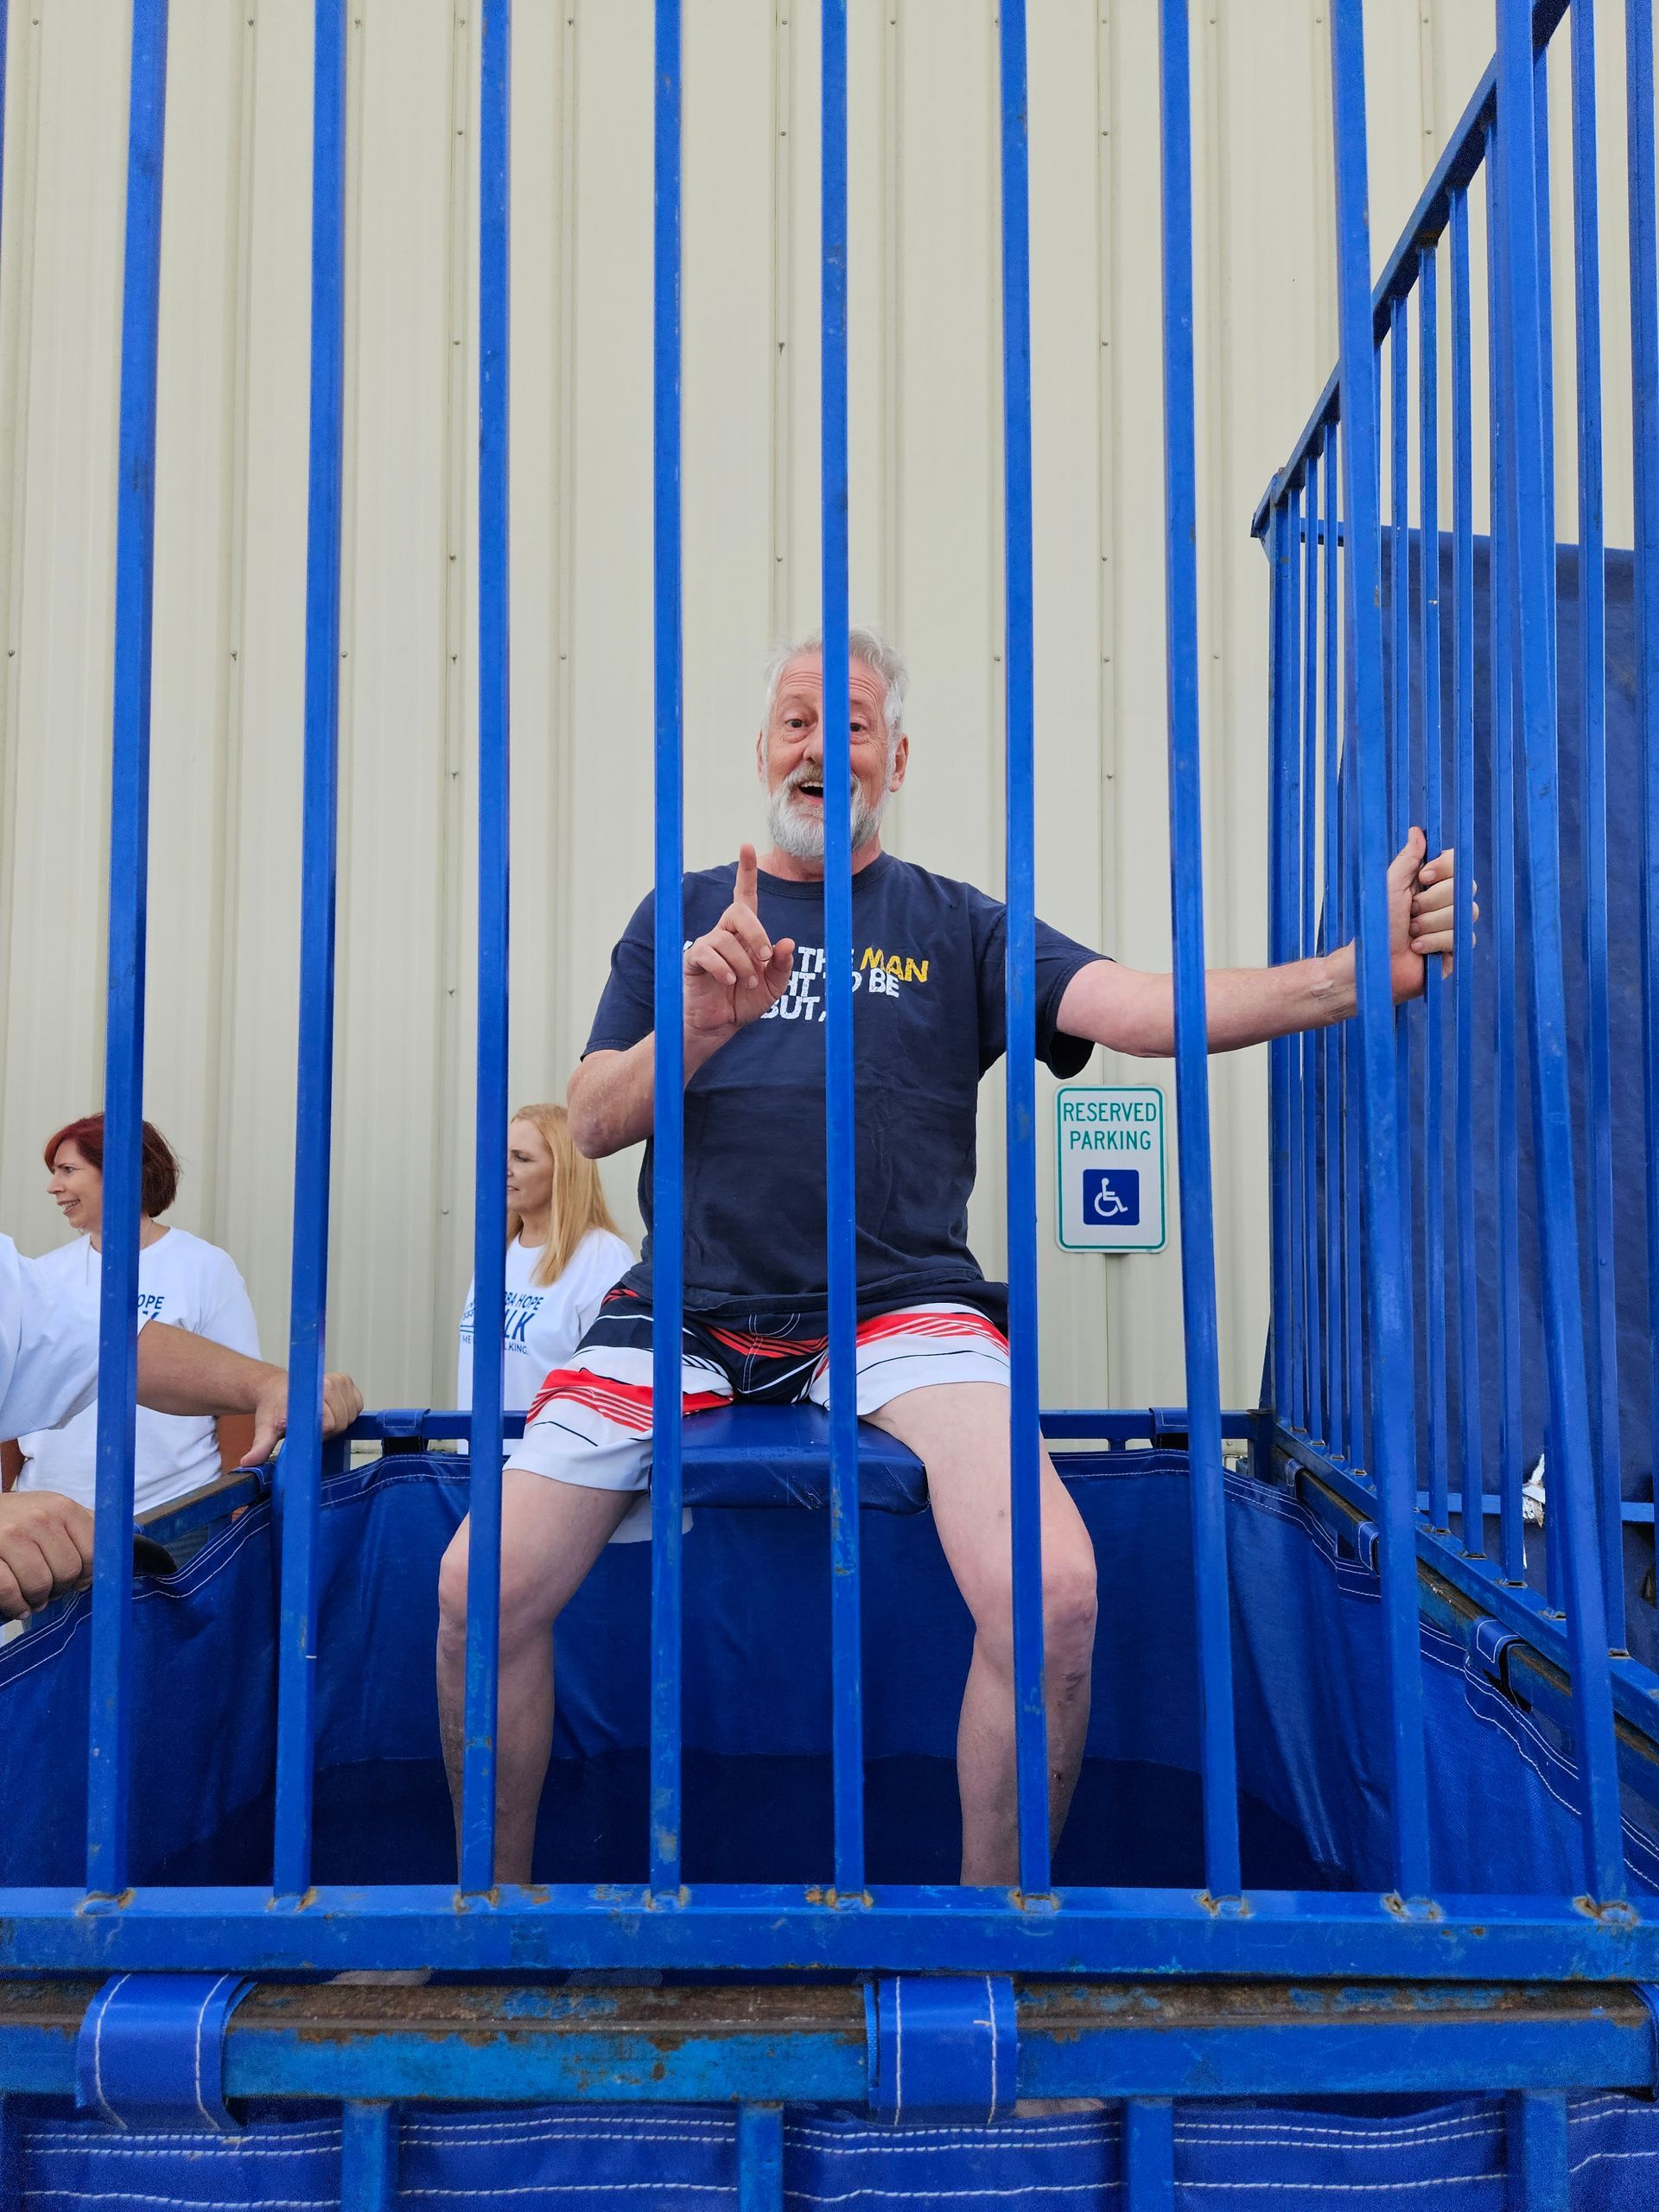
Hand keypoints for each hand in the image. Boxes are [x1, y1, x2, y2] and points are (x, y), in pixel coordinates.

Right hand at [0, 1489, 94, 1617]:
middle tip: (51, 1590)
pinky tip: (18, 1607)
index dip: (88, 1574)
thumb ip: (81, 1527)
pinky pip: (9, 1591)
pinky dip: (16, 1605)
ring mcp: (11, 1535)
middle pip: (67, 1572)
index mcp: (63, 1508)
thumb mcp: (51, 1510)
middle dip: (60, 1589)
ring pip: (40, 1584)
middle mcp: (40, 1518)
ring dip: (37, 1600)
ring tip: (34, 1598)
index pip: (93, 1552)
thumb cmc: (18, 1518)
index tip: (79, 1581)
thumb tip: (112, 1555)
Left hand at [241, 1368, 363, 1466]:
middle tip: (312, 1427)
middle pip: (343, 1420)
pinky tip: (332, 1410)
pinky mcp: (347, 1381)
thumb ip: (261, 1446)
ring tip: (320, 1418)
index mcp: (311, 1394)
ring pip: (351, 1414)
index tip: (308, 1432)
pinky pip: (357, 1405)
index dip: (322, 1433)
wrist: (276, 1388)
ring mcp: (340, 1380)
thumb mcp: (266, 1429)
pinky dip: (348, 1411)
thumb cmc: (274, 1408)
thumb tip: (249, 1462)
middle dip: (330, 1429)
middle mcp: (328, 1383)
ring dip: (339, 1420)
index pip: (330, 1423)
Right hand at [682, 843, 795, 1038]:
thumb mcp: (773, 986)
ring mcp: (707, 944)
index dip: (746, 871)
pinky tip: (730, 982)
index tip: (746, 846)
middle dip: (756, 934)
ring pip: (726, 938)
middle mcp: (725, 932)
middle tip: (764, 958)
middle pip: (738, 912)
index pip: (745, 895)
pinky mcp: (693, 959)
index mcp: (745, 934)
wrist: (719, 1025)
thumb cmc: (744, 1002)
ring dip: (743, 963)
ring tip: (746, 983)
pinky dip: (724, 968)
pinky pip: (708, 953)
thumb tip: (787, 943)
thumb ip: (782, 966)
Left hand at [1389, 827, 1471, 1001]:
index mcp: (1432, 885)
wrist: (1372, 965)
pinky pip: (1461, 938)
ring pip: (1463, 914)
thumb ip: (1407, 860)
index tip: (1423, 877)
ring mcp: (1454, 927)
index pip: (1458, 865)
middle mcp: (1447, 903)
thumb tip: (1417, 831)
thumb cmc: (1376, 926)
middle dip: (1431, 902)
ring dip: (1429, 925)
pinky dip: (1434, 943)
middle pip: (1464, 888)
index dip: (1445, 868)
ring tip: (1410, 934)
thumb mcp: (1390, 887)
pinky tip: (1418, 949)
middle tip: (1409, 914)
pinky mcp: (1457, 951)